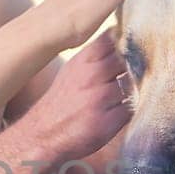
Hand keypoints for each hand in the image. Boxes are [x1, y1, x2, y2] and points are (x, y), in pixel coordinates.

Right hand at [11, 32, 131, 166]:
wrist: (42, 135)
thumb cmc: (61, 101)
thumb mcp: (72, 71)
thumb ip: (95, 56)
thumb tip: (121, 40)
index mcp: (82, 61)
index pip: (113, 38)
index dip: (126, 40)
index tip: (130, 45)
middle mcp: (91, 77)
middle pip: (127, 60)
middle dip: (132, 66)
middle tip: (127, 76)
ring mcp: (100, 99)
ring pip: (132, 85)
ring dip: (130, 91)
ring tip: (116, 98)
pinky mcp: (107, 122)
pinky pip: (130, 109)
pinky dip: (125, 111)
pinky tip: (113, 114)